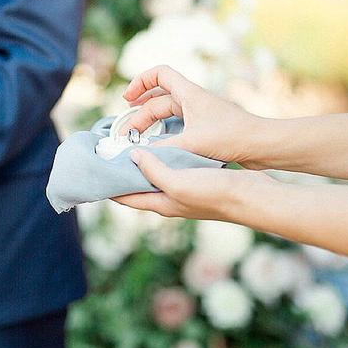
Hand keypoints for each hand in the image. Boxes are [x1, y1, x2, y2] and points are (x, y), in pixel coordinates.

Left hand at [113, 148, 272, 219]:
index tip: (93, 170)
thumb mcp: (179, 182)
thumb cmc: (216, 193)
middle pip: (137, 187)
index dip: (107, 185)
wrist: (254, 197)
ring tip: (130, 144)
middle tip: (109, 151)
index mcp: (161, 204)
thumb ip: (153, 170)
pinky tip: (163, 143)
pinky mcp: (197, 182)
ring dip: (142, 163)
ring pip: (155, 176)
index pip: (125, 197)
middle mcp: (169, 200)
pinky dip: (163, 158)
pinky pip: (173, 169)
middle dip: (122, 172)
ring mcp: (184, 192)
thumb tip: (131, 156)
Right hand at [121, 65, 265, 166]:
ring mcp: (199, 114)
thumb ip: (161, 149)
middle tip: (127, 134)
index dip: (140, 82)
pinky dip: (164, 134)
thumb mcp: (190, 143)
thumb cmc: (231, 137)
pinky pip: (177, 126)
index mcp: (189, 94)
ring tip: (137, 139)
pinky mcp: (205, 129)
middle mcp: (193, 100)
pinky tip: (158, 148)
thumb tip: (136, 154)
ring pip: (167, 114)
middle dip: (140, 114)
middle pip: (158, 99)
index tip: (128, 99)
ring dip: (150, 124)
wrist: (261, 145)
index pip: (159, 73)